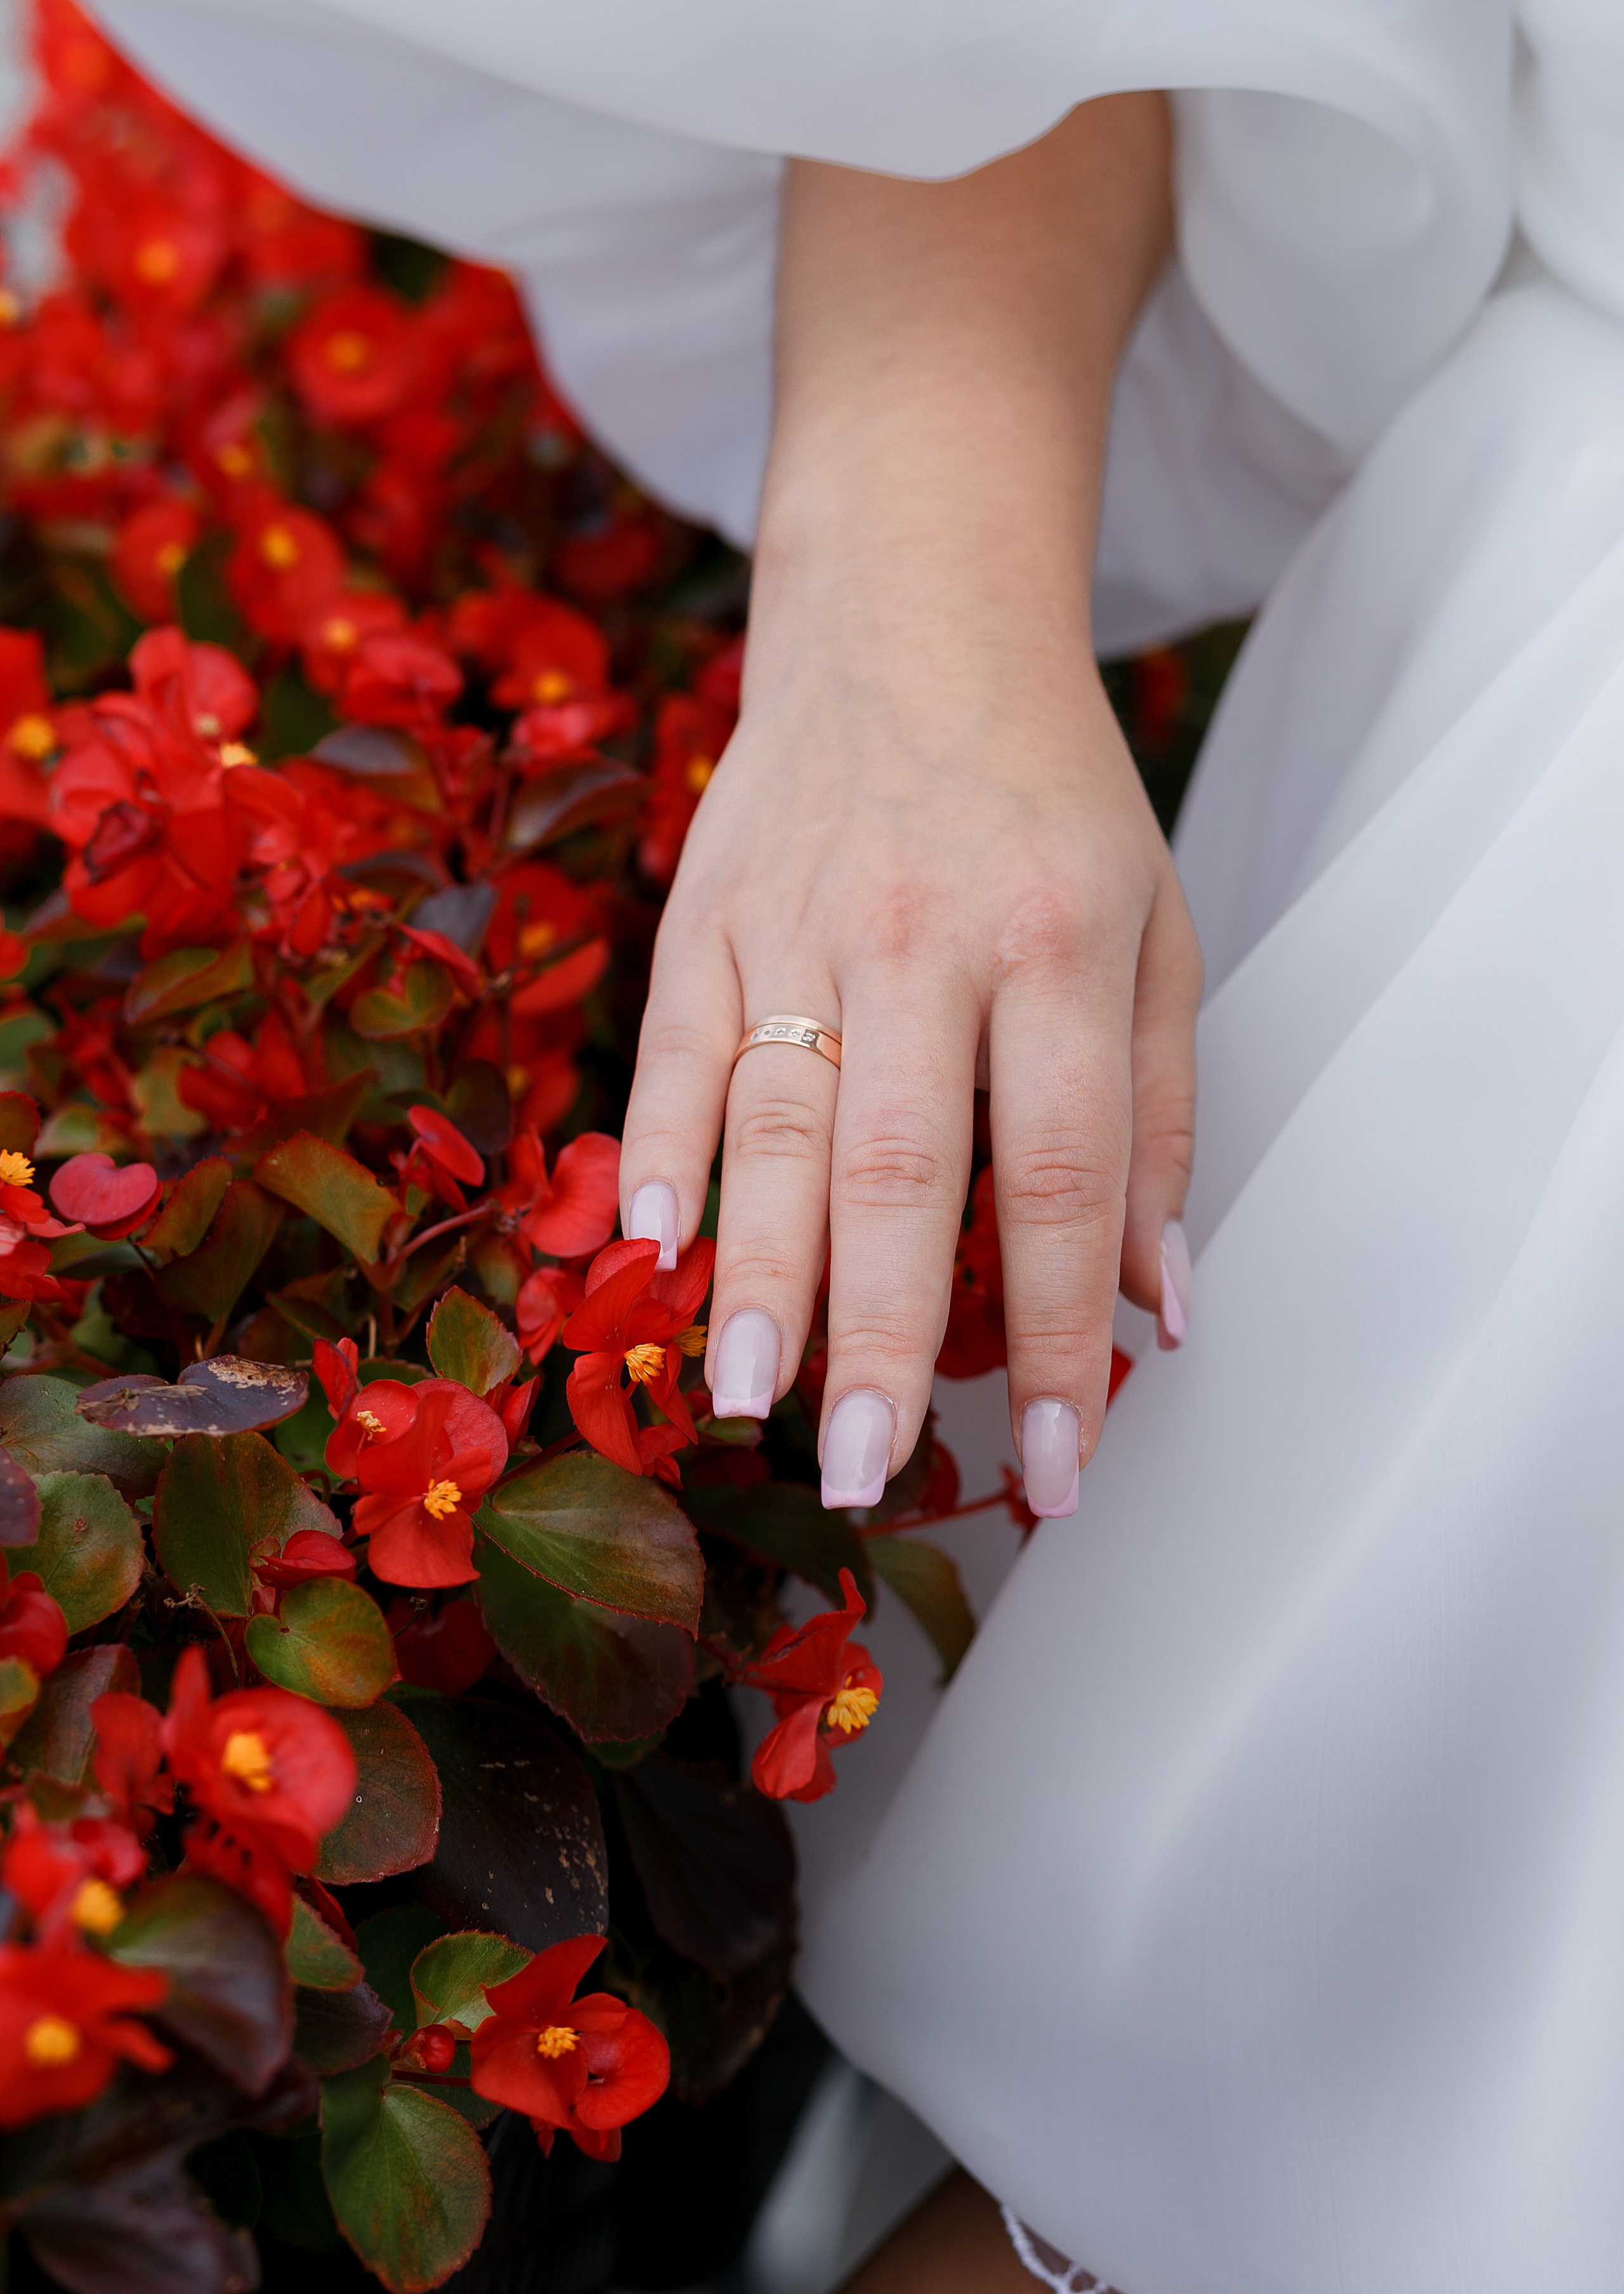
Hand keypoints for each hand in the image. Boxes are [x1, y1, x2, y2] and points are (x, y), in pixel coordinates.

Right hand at [618, 93, 1194, 1514]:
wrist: (913, 613)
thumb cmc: (1052, 798)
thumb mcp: (1154, 928)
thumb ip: (1164, 1116)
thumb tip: (1158, 1311)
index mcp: (1061, 942)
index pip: (1066, 1173)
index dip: (1054, 1334)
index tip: (1053, 1472)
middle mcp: (928, 931)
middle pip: (902, 1161)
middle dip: (879, 1331)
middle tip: (861, 1474)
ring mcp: (799, 913)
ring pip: (772, 1113)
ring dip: (757, 1266)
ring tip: (745, 1397)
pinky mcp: (703, 902)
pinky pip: (672, 1039)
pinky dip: (658, 1143)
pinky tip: (649, 1243)